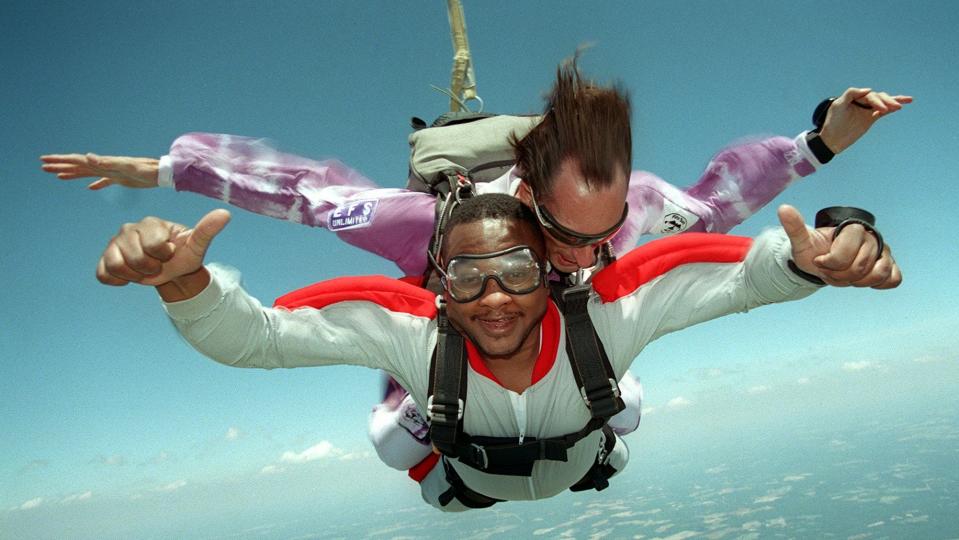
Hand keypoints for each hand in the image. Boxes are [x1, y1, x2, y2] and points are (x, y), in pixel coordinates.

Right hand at [40, 153, 159, 188]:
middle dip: (60, 166)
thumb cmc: (146, 169)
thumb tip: (88, 156)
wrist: (162, 173)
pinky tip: (90, 188)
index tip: (45, 160)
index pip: (77, 160)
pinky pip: (103, 181)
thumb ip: (108, 162)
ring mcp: (111, 172)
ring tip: (58, 175)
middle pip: (78, 165)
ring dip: (72, 173)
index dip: (61, 161)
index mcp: (103, 163)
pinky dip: (95, 184)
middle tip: (43, 166)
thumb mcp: (127, 166)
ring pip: (87, 172)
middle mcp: (105, 165)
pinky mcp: (120, 179)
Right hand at [97, 210, 230, 294]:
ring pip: (116, 265)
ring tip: (144, 269)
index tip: (169, 253)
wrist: (171, 270)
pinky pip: (102, 274)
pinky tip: (129, 276)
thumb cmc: (184, 254)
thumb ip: (207, 230)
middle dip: (150, 268)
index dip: (164, 256)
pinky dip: (117, 280)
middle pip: (136, 258)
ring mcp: (114, 243)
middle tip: (157, 264)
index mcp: (151, 223)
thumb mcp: (197, 245)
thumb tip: (225, 213)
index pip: (154, 246)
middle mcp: (129, 229)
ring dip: (134, 275)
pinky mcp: (105, 258)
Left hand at [778, 205, 900, 288]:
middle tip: (831, 270)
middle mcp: (872, 238)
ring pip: (878, 274)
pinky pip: (893, 279)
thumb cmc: (815, 251)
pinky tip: (862, 280)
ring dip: (857, 281)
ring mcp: (883, 252)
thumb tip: (783, 208)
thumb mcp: (802, 242)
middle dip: (840, 275)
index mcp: (853, 229)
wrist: (824, 261)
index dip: (829, 264)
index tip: (821, 261)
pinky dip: (878, 284)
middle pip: (860, 267)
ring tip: (844, 275)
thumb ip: (795, 227)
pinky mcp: (890, 266)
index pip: (844, 255)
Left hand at [818, 87, 912, 153]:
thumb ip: (851, 94)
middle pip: (879, 97)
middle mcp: (862, 101)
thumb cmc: (833, 121)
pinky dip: (892, 108)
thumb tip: (869, 89)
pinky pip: (884, 111)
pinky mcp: (871, 118)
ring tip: (903, 103)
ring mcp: (868, 109)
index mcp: (855, 96)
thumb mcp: (838, 105)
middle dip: (887, 101)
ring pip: (884, 102)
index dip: (876, 101)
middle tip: (894, 107)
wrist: (832, 139)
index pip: (869, 95)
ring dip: (893, 101)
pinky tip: (901, 105)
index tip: (880, 109)